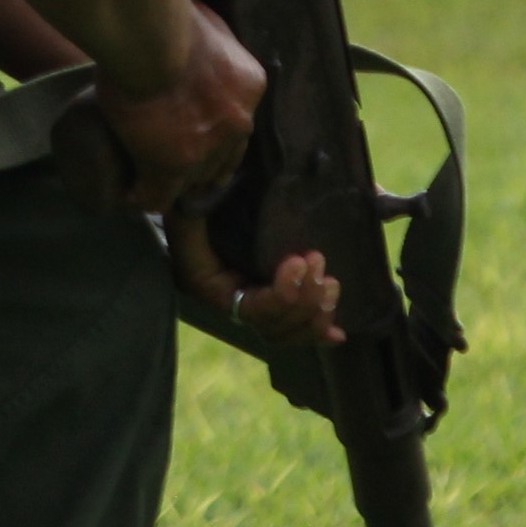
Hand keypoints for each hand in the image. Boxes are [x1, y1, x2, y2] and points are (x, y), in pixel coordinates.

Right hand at [91, 1, 262, 212]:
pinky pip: (157, 197)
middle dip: (198, 161)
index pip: (235, 123)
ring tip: (147, 176)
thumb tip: (196, 29)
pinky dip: (141, 194)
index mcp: (249, 85)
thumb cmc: (168, 14)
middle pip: (222, 159)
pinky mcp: (175, 165)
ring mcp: (210, 147)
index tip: (188, 131)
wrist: (150, 33)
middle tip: (169, 156)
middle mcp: (238, 121)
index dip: (211, 131)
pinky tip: (129, 191)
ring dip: (172, 179)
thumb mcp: (204, 22)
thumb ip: (209, 39)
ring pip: (193, 181)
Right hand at [171, 215, 342, 349]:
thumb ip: (196, 206)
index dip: (281, 295)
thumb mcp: (188, 202)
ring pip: (286, 329)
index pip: (250, 310)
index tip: (298, 262)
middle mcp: (230, 301)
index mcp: (210, 286)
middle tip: (317, 262)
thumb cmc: (191, 200)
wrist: (195, 198)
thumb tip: (219, 192)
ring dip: (313, 313)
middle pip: (272, 325)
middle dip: (303, 302)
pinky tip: (336, 334)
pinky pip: (293, 324)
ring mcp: (252, 300)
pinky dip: (316, 330)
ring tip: (332, 284)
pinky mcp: (269, 293)